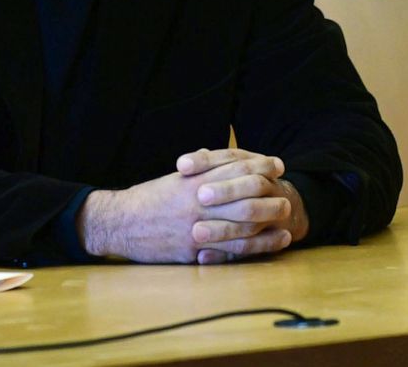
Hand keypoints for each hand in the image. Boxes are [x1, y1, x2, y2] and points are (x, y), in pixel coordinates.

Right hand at [76, 148, 299, 263]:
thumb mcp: (173, 179)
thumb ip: (197, 169)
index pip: (233, 167)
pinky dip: (257, 245)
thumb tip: (219, 157)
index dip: (259, 164)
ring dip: (268, 219)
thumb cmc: (147, 199)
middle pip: (243, 195)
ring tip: (287, 215)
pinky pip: (233, 249)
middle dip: (269, 193)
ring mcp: (197, 226)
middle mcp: (197, 201)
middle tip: (287, 193)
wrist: (121, 223)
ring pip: (242, 223)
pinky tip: (274, 242)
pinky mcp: (195, 249)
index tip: (278, 164)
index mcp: (192, 180)